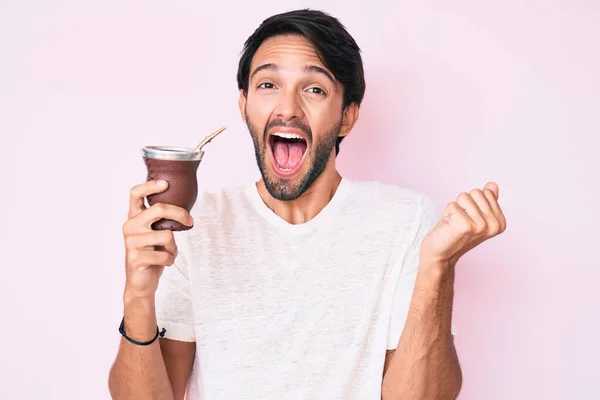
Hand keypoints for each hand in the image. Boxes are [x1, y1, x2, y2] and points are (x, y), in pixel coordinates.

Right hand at [122, 179, 192, 299]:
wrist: (141, 282)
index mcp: (134, 217)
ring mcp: (131, 242)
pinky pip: (166, 255)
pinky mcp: (136, 257)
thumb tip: (183, 210)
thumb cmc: (152, 254)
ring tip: (166, 253)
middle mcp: (130, 226)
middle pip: (159, 209)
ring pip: (167, 235)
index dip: (150, 186)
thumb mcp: (155, 233)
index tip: (166, 184)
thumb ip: (160, 221)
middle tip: (190, 221)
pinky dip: (170, 260)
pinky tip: (163, 263)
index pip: (135, 194)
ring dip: (173, 247)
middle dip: (180, 214)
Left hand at [420, 182, 506, 267]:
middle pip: (476, 192)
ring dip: (455, 208)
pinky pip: (453, 205)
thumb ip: (486, 201)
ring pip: (464, 197)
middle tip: (460, 220)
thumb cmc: (455, 233)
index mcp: (500, 222)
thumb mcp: (474, 215)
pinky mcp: (465, 226)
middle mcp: (494, 225)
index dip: (473, 202)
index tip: (469, 218)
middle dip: (464, 204)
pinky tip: (449, 226)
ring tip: (454, 223)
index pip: (486, 192)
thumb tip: (492, 185)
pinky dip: (447, 213)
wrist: (440, 254)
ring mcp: (481, 226)